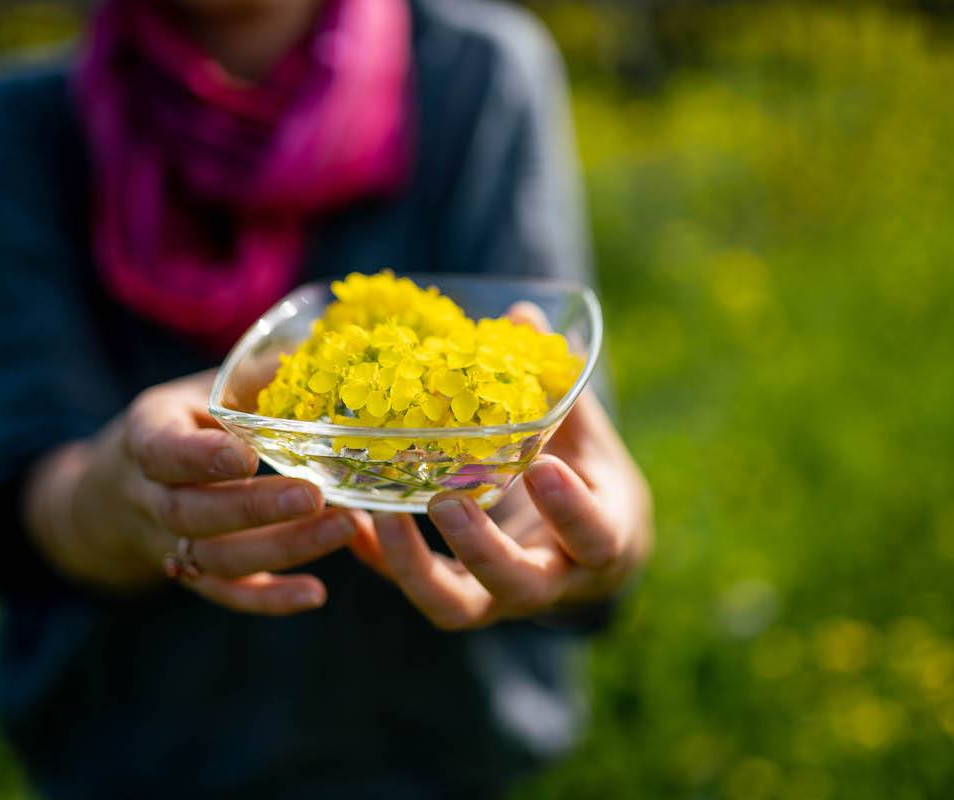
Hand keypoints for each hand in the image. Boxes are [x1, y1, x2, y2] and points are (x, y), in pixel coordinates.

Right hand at [24, 371, 368, 614]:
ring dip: (282, 549)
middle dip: (255, 508)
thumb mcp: (202, 389)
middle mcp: (150, 495)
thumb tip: (315, 350)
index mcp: (148, 435)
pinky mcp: (193, 573)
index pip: (162, 450)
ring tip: (345, 528)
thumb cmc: (184, 422)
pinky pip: (225, 593)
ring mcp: (167, 541)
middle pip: (192, 513)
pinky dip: (268, 600)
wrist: (121, 486)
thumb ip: (250, 379)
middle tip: (315, 496)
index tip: (247, 455)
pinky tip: (316, 595)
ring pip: (215, 558)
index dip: (200, 457)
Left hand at [351, 390, 652, 630]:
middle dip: (480, 550)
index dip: (569, 511)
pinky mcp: (461, 597)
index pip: (594, 537)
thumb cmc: (590, 480)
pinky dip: (383, 561)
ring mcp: (501, 598)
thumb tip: (522, 317)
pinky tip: (352, 520)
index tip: (542, 468)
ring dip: (414, 567)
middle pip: (518, 585)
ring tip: (382, 513)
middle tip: (445, 502)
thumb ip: (560, 387)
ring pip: (457, 607)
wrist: (588, 550)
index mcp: (601, 540)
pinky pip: (416, 590)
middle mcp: (552, 581)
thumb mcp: (588, 439)